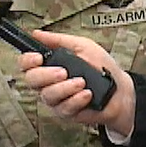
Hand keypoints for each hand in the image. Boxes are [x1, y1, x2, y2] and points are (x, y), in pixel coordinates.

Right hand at [20, 30, 135, 136]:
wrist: (119, 90)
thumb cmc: (101, 67)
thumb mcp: (82, 46)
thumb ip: (59, 40)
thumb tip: (37, 34)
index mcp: (50, 65)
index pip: (26, 64)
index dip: (27, 61)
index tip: (39, 57)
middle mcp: (49, 83)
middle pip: (31, 81)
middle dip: (46, 75)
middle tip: (63, 72)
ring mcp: (57, 99)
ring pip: (48, 95)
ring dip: (65, 87)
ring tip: (82, 82)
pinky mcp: (67, 113)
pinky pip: (64, 108)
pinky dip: (76, 99)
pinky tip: (86, 94)